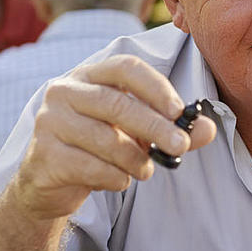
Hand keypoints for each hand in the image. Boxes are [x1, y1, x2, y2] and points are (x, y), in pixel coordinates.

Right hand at [13, 54, 216, 219]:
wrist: (48, 183)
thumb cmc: (99, 148)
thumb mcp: (139, 135)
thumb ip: (173, 129)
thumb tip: (208, 129)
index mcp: (89, 76)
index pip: (125, 67)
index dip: (155, 86)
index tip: (179, 110)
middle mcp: (64, 91)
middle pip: (116, 104)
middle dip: (155, 127)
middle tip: (180, 146)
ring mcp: (49, 122)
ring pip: (105, 139)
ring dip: (135, 159)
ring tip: (147, 171)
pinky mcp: (43, 155)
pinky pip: (89, 167)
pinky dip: (114, 177)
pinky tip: (119, 180)